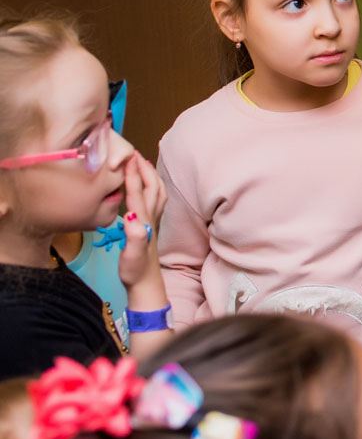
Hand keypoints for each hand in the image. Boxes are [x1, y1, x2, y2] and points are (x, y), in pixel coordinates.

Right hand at [118, 153, 164, 289]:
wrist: (146, 285)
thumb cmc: (136, 271)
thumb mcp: (132, 255)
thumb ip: (134, 237)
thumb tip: (131, 217)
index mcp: (143, 222)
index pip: (137, 192)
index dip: (133, 173)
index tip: (128, 156)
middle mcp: (150, 219)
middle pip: (151, 187)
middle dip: (144, 168)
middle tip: (134, 153)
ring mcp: (152, 222)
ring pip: (156, 192)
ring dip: (150, 175)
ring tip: (142, 163)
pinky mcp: (150, 226)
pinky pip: (154, 200)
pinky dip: (151, 188)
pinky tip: (147, 187)